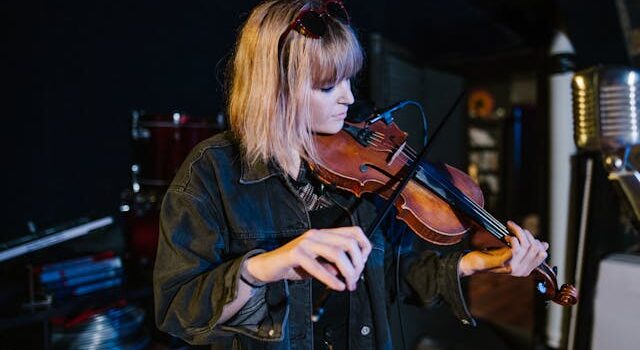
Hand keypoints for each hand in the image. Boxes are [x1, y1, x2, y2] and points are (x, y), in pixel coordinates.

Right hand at [244, 226, 371, 290]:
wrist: (268, 265)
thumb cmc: (294, 265)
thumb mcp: (318, 264)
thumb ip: (333, 264)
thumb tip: (349, 272)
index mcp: (324, 234)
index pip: (354, 232)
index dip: (364, 248)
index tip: (362, 265)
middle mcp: (316, 234)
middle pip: (348, 243)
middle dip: (357, 264)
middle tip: (354, 280)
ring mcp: (306, 242)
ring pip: (337, 253)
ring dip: (347, 272)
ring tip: (347, 284)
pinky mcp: (295, 253)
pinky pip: (318, 266)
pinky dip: (331, 279)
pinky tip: (337, 286)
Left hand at [459, 221, 548, 276]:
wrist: (473, 264)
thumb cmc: (492, 256)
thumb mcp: (512, 253)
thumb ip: (526, 250)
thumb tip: (545, 244)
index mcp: (525, 270)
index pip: (542, 255)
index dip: (537, 242)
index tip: (525, 234)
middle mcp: (522, 271)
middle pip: (536, 249)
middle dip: (527, 234)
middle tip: (515, 228)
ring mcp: (514, 268)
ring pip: (527, 246)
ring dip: (519, 232)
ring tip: (510, 227)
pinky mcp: (506, 263)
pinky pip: (516, 248)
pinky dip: (512, 237)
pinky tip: (505, 236)